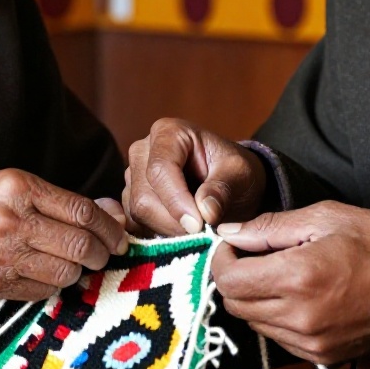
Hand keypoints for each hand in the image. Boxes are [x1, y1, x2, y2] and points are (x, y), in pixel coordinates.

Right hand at [0, 169, 127, 300]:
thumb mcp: (7, 183)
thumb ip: (56, 199)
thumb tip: (108, 212)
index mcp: (18, 187)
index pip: (82, 211)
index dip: (110, 227)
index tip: (120, 235)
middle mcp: (12, 220)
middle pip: (80, 246)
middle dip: (101, 253)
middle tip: (103, 253)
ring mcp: (2, 256)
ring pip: (66, 273)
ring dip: (78, 271)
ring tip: (73, 264)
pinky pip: (43, 291)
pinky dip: (53, 285)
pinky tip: (46, 274)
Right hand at [121, 118, 265, 235]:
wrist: (229, 181)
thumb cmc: (234, 171)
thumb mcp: (240, 174)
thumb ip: (223, 190)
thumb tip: (206, 212)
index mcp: (169, 133)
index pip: (160, 169)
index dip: (176, 201)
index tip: (198, 225)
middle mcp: (143, 150)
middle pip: (144, 195)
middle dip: (172, 221)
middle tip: (201, 234)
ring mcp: (133, 175)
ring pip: (137, 212)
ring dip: (166, 230)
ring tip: (195, 232)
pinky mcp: (129, 197)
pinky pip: (133, 224)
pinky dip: (156, 235)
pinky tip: (180, 234)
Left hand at [213, 201, 369, 364]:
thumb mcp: (326, 218)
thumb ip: (269, 227)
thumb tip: (230, 231)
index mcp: (298, 277)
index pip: (229, 280)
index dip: (223, 258)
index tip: (233, 243)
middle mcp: (300, 317)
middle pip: (236, 304)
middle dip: (236, 277)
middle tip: (253, 254)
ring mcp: (311, 342)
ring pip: (255, 322)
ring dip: (256, 297)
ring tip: (281, 271)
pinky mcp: (322, 356)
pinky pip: (278, 337)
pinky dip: (277, 315)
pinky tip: (298, 293)